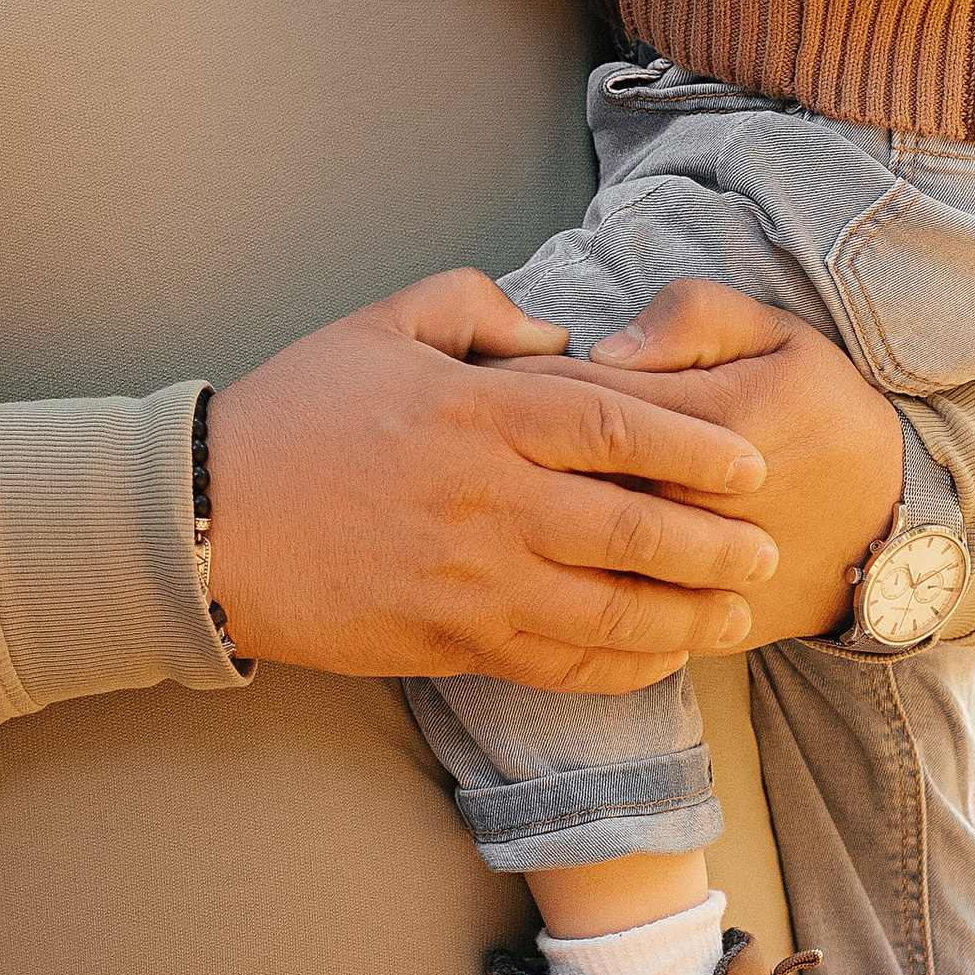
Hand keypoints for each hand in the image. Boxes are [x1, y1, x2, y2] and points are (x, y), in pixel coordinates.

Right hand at [202, 268, 778, 687]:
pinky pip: (556, 663)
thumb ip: (478, 308)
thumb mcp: (382, 323)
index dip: (697, 447)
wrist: (206, 520)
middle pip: (634, 524)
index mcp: (482, 410)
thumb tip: (557, 335)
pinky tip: (655, 659)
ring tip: (734, 616)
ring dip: (684, 615)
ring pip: (608, 606)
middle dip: (714, 543)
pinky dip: (617, 666)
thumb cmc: (294, 412)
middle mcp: (491, 497)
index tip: (751, 467)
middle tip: (768, 551)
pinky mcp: (448, 638)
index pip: (619, 424)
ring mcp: (473, 577)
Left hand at [514, 279, 906, 644]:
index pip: (586, 394)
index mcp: (711, 421)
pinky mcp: (682, 614)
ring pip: (573, 539)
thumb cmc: (825, 417)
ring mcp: (684, 569)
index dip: (524, 377)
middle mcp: (691, 500)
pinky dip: (550, 580)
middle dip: (501, 449)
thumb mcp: (781, 339)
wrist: (884, 527)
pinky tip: (521, 552)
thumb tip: (604, 346)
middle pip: (564, 470)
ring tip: (477, 487)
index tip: (483, 365)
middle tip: (457, 428)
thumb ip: (695, 317)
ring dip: (517, 514)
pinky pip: (598, 602)